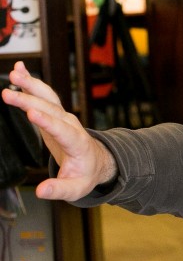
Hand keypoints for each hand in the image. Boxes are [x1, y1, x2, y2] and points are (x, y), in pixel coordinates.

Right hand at [2, 61, 116, 199]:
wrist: (96, 160)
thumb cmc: (86, 174)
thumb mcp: (76, 188)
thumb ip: (60, 189)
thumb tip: (42, 191)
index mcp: (77, 143)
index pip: (62, 131)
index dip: (48, 122)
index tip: (32, 114)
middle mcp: (71, 126)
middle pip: (50, 110)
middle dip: (29, 101)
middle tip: (7, 94)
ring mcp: (63, 117)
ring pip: (47, 98)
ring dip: (31, 84)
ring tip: (14, 73)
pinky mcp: (55, 113)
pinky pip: (43, 95)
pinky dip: (32, 82)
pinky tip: (19, 69)